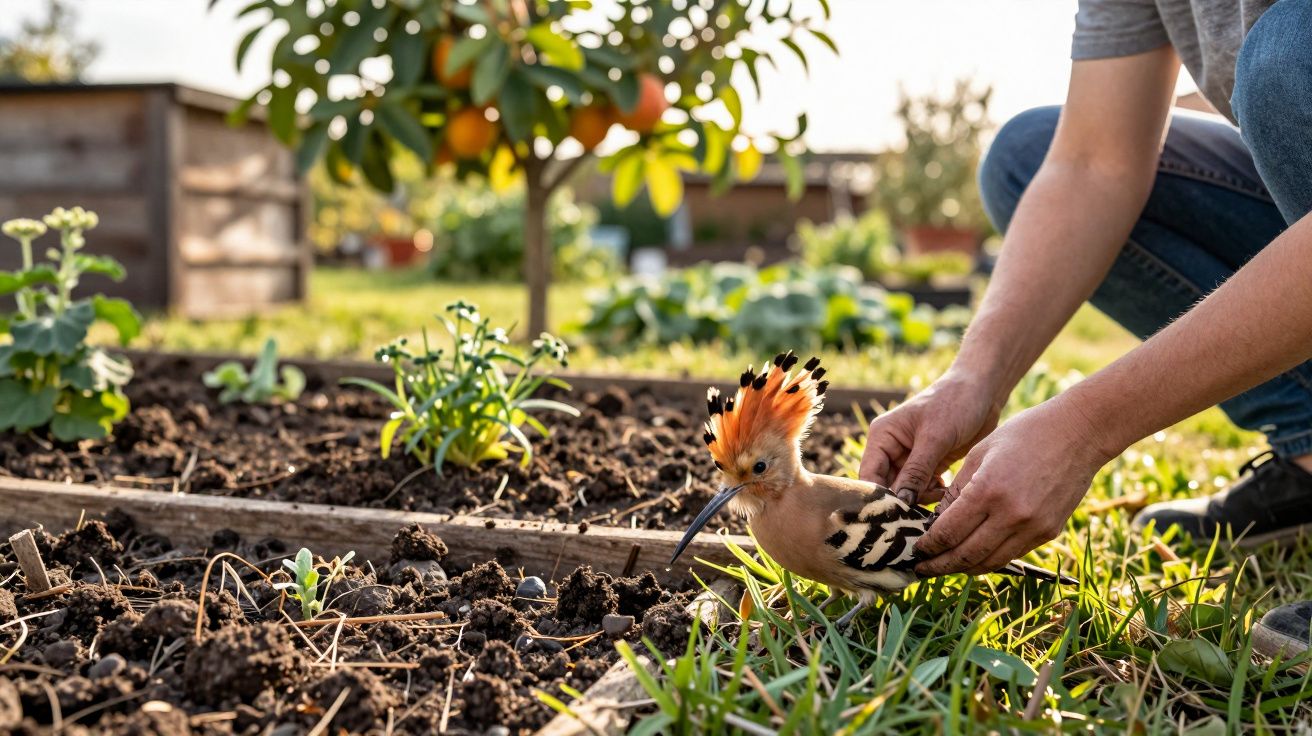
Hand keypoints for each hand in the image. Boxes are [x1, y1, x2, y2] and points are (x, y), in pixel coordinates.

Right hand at [859, 371, 1002, 503]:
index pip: (869, 474)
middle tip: (920, 515)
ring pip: (905, 491)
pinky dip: (932, 494)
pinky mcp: (928, 465)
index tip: (894, 515)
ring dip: (920, 499)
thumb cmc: (954, 404)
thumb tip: (900, 502)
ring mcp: (909, 458)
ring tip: (940, 493)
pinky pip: (922, 488)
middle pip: (886, 487)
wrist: (983, 393)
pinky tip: (945, 490)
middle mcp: (891, 449)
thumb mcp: (934, 438)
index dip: (878, 496)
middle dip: (902, 501)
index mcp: (882, 436)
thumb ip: (916, 471)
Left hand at [912, 394, 1115, 576]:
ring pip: (990, 562)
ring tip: (946, 566)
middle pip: (966, 555)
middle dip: (940, 565)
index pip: (948, 533)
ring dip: (965, 568)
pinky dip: (990, 558)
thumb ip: (955, 492)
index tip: (916, 551)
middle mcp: (1011, 515)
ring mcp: (1033, 527)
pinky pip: (1012, 553)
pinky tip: (976, 556)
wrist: (1078, 433)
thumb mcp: (979, 454)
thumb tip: (934, 523)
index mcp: (987, 490)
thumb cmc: (1023, 434)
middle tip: (922, 569)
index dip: (928, 546)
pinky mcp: (1049, 532)